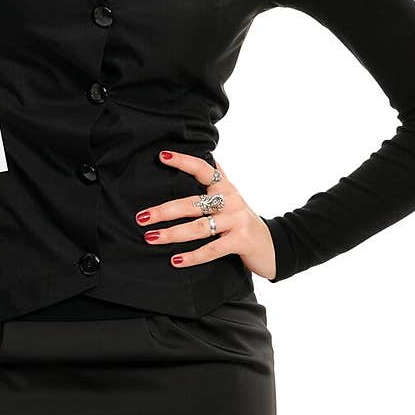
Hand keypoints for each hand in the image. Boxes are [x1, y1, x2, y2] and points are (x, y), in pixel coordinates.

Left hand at [133, 150, 277, 281]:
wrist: (273, 245)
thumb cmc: (243, 221)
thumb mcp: (233, 197)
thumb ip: (219, 178)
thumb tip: (206, 154)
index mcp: (225, 187)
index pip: (203, 169)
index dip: (183, 161)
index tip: (161, 156)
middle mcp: (231, 201)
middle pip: (192, 204)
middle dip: (164, 211)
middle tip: (141, 217)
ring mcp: (237, 220)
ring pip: (199, 227)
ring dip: (172, 234)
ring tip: (151, 238)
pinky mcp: (241, 241)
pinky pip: (212, 249)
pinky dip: (193, 256)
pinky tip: (175, 260)